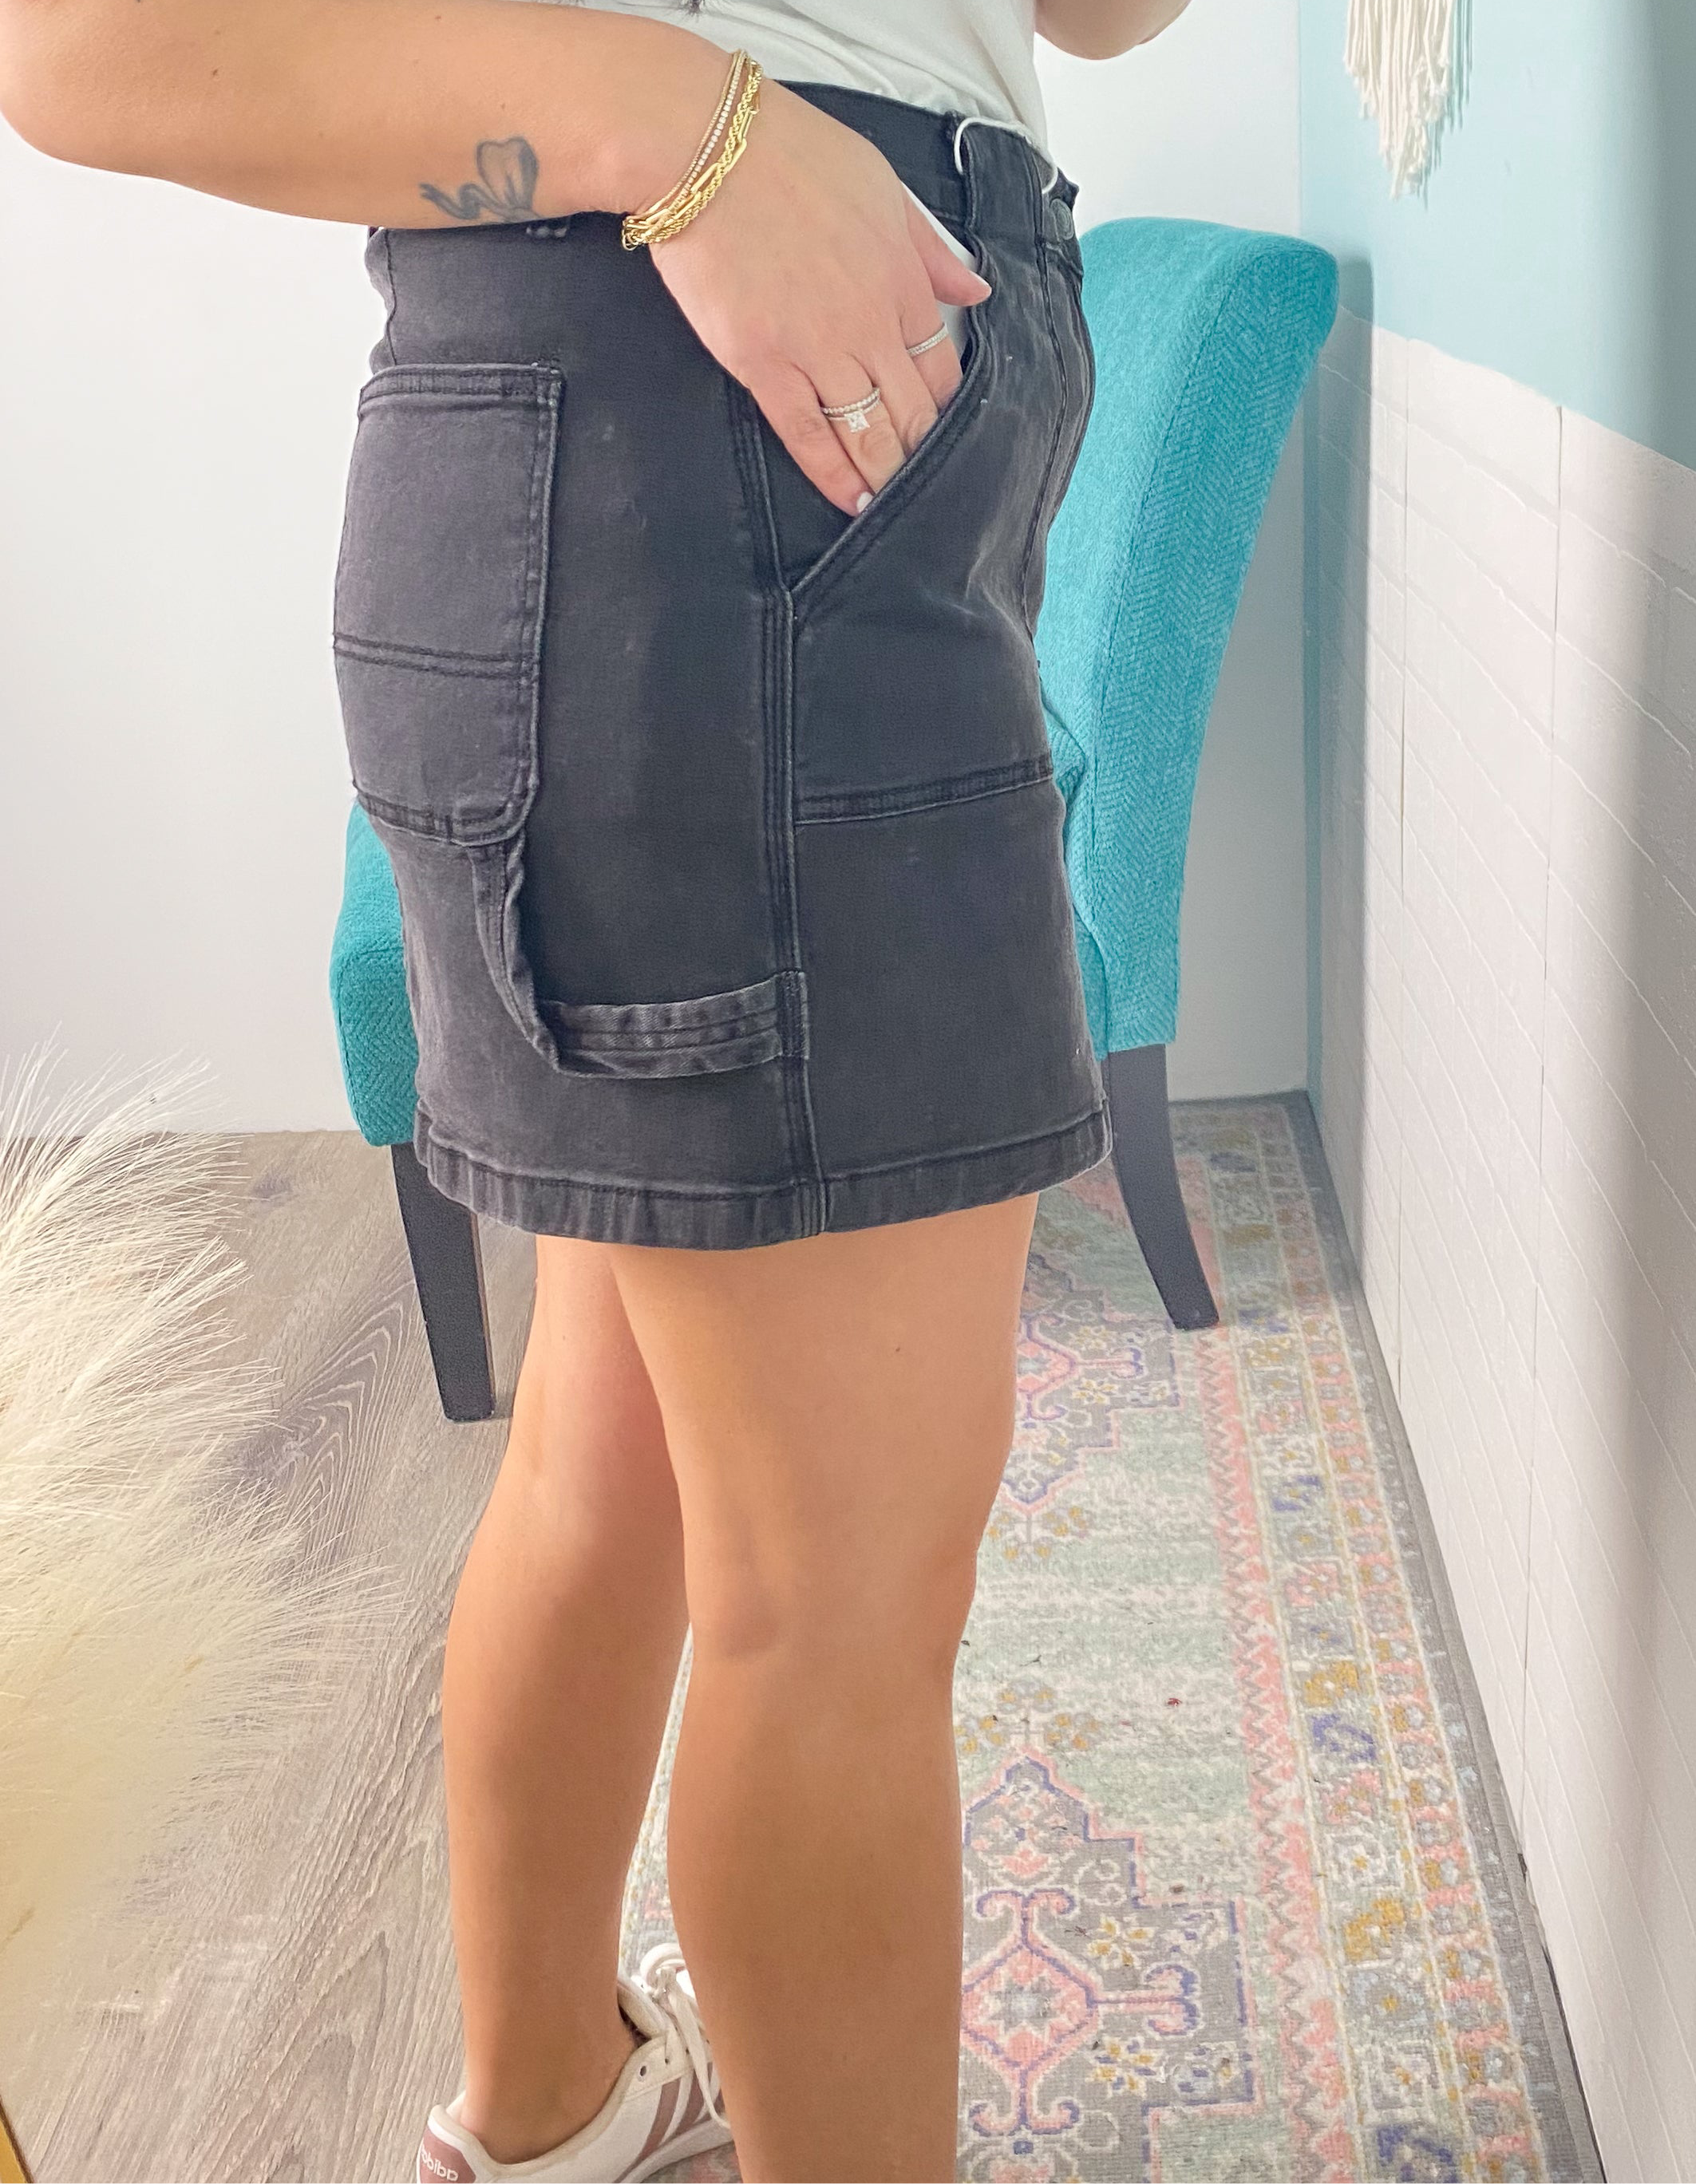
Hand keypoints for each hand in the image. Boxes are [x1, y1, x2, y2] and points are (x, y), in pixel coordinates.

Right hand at [645, 78, 992, 515]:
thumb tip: (978, 288)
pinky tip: (852, 501)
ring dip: (885, 473)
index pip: (941, 366)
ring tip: (894, 508)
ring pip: (868, 431)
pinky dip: (834, 474)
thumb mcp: (882, 184)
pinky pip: (808, 434)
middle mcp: (868, 322)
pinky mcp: (763, 363)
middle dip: (920, 453)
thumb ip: (930, 248)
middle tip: (927, 489)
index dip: (945, 410)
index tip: (945, 436)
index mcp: (902, 279)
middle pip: (911, 409)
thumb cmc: (789, 153)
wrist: (706, 147)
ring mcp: (816, 347)